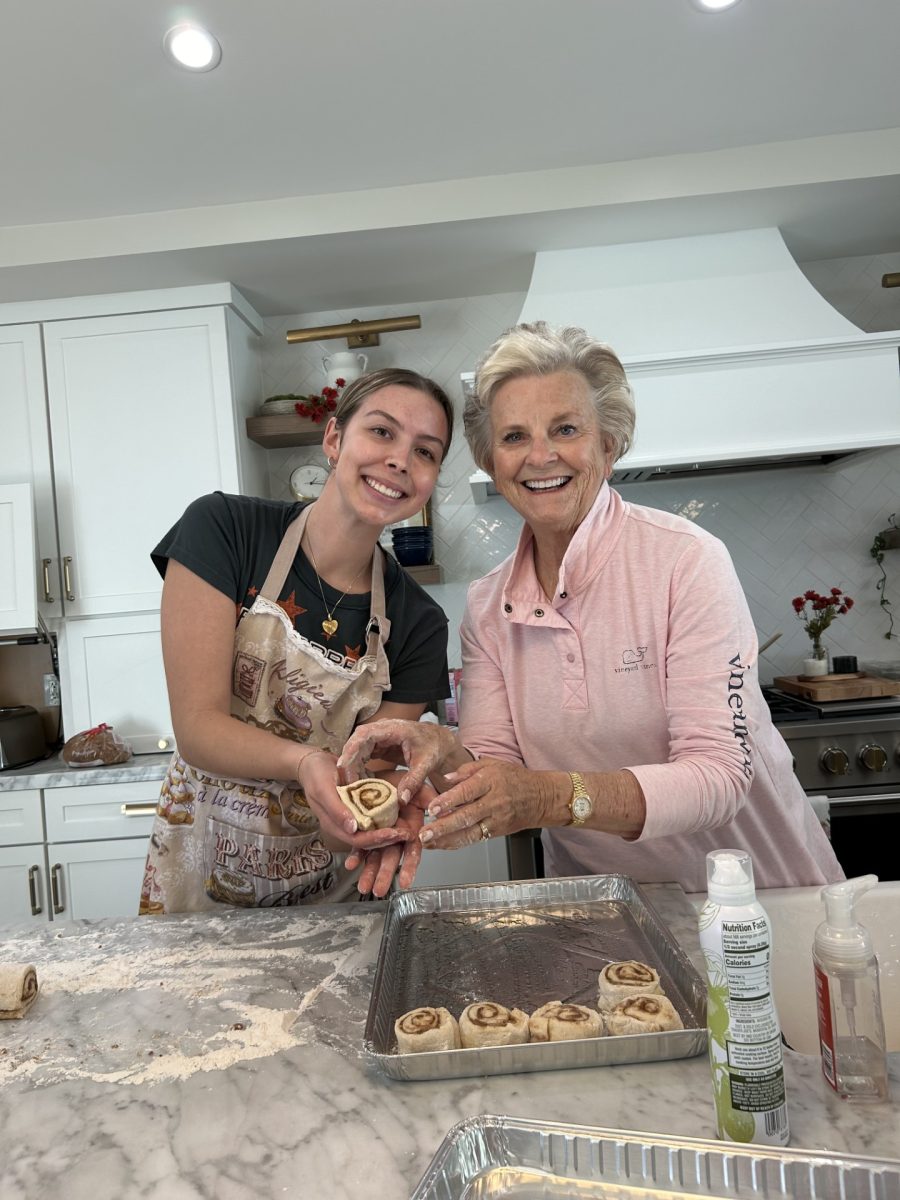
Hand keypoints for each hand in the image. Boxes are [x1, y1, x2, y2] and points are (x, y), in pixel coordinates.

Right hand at [298, 750, 409, 855]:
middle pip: (368, 840)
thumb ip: (336, 810)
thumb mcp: (323, 789)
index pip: (358, 840)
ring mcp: (352, 818)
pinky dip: (385, 820)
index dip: (376, 840)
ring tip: (407, 829)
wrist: (314, 762)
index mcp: (334, 825)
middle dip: (387, 840)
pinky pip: (373, 818)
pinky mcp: (358, 808)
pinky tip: (400, 817)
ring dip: (389, 833)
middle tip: (408, 834)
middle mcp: (345, 825)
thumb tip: (353, 829)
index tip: (395, 834)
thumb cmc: (316, 774)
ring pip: (372, 831)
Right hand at [337, 719, 459, 802]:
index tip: (342, 765)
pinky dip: (359, 770)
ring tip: (350, 788)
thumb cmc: (433, 747)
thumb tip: (401, 800)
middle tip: (344, 784)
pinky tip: (358, 786)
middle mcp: (381, 730)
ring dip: (352, 768)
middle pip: (356, 743)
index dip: (351, 749)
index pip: (364, 734)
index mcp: (392, 728)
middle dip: (348, 763)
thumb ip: (413, 780)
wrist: (438, 741)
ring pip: (356, 751)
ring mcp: (377, 738)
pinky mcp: (377, 747)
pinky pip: (361, 757)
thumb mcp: (426, 764)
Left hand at [345, 779, 435, 896]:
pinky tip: (351, 863)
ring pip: (375, 855)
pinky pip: (359, 845)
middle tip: (379, 890)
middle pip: (392, 856)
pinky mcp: (364, 830)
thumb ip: (428, 796)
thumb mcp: (417, 783)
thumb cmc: (397, 777)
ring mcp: (379, 834)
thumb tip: (441, 809)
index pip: (413, 849)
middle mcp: (396, 833)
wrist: (370, 767)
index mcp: (411, 826)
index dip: (410, 865)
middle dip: (385, 874)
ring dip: (369, 871)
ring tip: (363, 887)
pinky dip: (355, 855)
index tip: (407, 882)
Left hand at [419, 757, 548, 848]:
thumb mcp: (492, 764)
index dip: (449, 801)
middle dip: (443, 827)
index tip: (432, 808)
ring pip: (470, 833)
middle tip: (425, 832)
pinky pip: (475, 839)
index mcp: (490, 781)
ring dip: (447, 840)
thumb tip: (446, 778)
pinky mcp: (497, 832)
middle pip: (466, 816)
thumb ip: (466, 770)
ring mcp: (496, 819)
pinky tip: (442, 845)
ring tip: (429, 842)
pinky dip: (457, 843)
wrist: (541, 797)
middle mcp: (493, 802)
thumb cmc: (515, 778)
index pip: (467, 792)